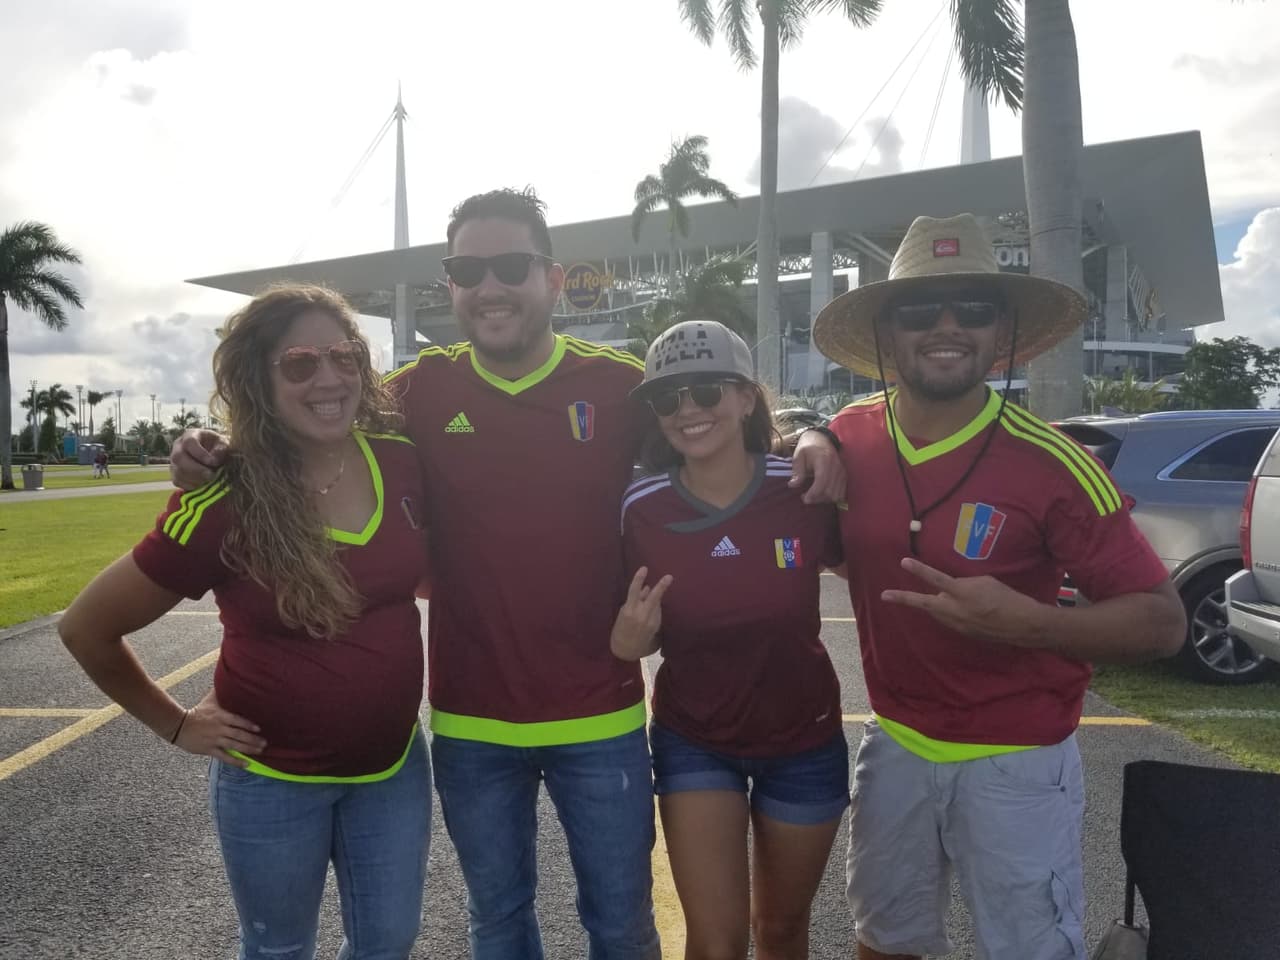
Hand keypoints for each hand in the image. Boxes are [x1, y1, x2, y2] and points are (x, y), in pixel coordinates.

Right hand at [170, 429, 228, 490]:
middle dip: (196, 469)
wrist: (215, 456)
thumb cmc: (219, 447)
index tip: (212, 462)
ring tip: (209, 480)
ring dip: (194, 479)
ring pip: (177, 471)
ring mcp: (174, 460)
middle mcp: (178, 446)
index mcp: (190, 435)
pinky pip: (178, 481)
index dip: (200, 453)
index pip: (189, 442)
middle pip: (178, 457)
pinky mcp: (174, 473)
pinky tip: (202, 484)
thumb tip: (213, 460)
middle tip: (211, 476)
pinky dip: (191, 485)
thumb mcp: (223, 444)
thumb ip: (221, 449)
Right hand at [173, 689, 266, 766]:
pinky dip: (236, 761)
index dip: (249, 725)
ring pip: (234, 746)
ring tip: (260, 751)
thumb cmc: (197, 711)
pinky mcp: (210, 749)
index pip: (238, 721)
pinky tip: (246, 764)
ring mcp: (215, 740)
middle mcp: (220, 728)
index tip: (259, 729)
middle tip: (265, 743)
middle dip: (253, 739)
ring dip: (248, 749)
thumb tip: (229, 676)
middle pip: (239, 734)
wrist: (179, 725)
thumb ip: (221, 690)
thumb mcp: (210, 699)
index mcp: (221, 716)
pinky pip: (225, 756)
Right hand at [610, 567, 673, 660]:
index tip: (644, 568)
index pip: (634, 591)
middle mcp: (640, 615)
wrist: (625, 650)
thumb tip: (646, 588)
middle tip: (669, 577)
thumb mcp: (624, 612)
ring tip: (651, 600)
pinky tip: (652, 610)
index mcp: (629, 610)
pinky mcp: (656, 626)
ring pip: (657, 604)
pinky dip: (656, 608)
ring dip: (655, 599)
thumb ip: (635, 600)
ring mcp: (650, 622)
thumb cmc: (621, 629)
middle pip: (653, 598)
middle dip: (662, 587)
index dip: (639, 579)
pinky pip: (658, 612)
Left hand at [790, 430, 845, 504]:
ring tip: (813, 495)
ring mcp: (842, 472)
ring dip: (823, 499)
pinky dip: (831, 497)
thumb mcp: (798, 456)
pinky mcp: (844, 476)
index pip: (822, 483)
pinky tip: (822, 494)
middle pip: (829, 492)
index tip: (804, 498)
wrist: (822, 438)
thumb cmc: (808, 447)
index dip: (813, 494)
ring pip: (836, 495)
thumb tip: (793, 485)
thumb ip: (797, 471)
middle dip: (816, 499)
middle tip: (805, 498)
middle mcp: (836, 468)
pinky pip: (841, 493)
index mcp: (824, 461)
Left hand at [880, 557, 1044, 646]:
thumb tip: (949, 588)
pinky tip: (964, 610)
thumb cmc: (1004, 597)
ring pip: (936, 610)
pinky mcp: (961, 633)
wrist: (1021, 624)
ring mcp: (956, 624)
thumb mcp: (983, 582)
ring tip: (957, 599)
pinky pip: (948, 619)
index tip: (904, 562)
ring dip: (938, 603)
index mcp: (962, 592)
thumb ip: (961, 584)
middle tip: (885, 595)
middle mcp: (955, 609)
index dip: (919, 570)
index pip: (936, 578)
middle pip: (924, 602)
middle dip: (903, 598)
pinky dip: (950, 612)